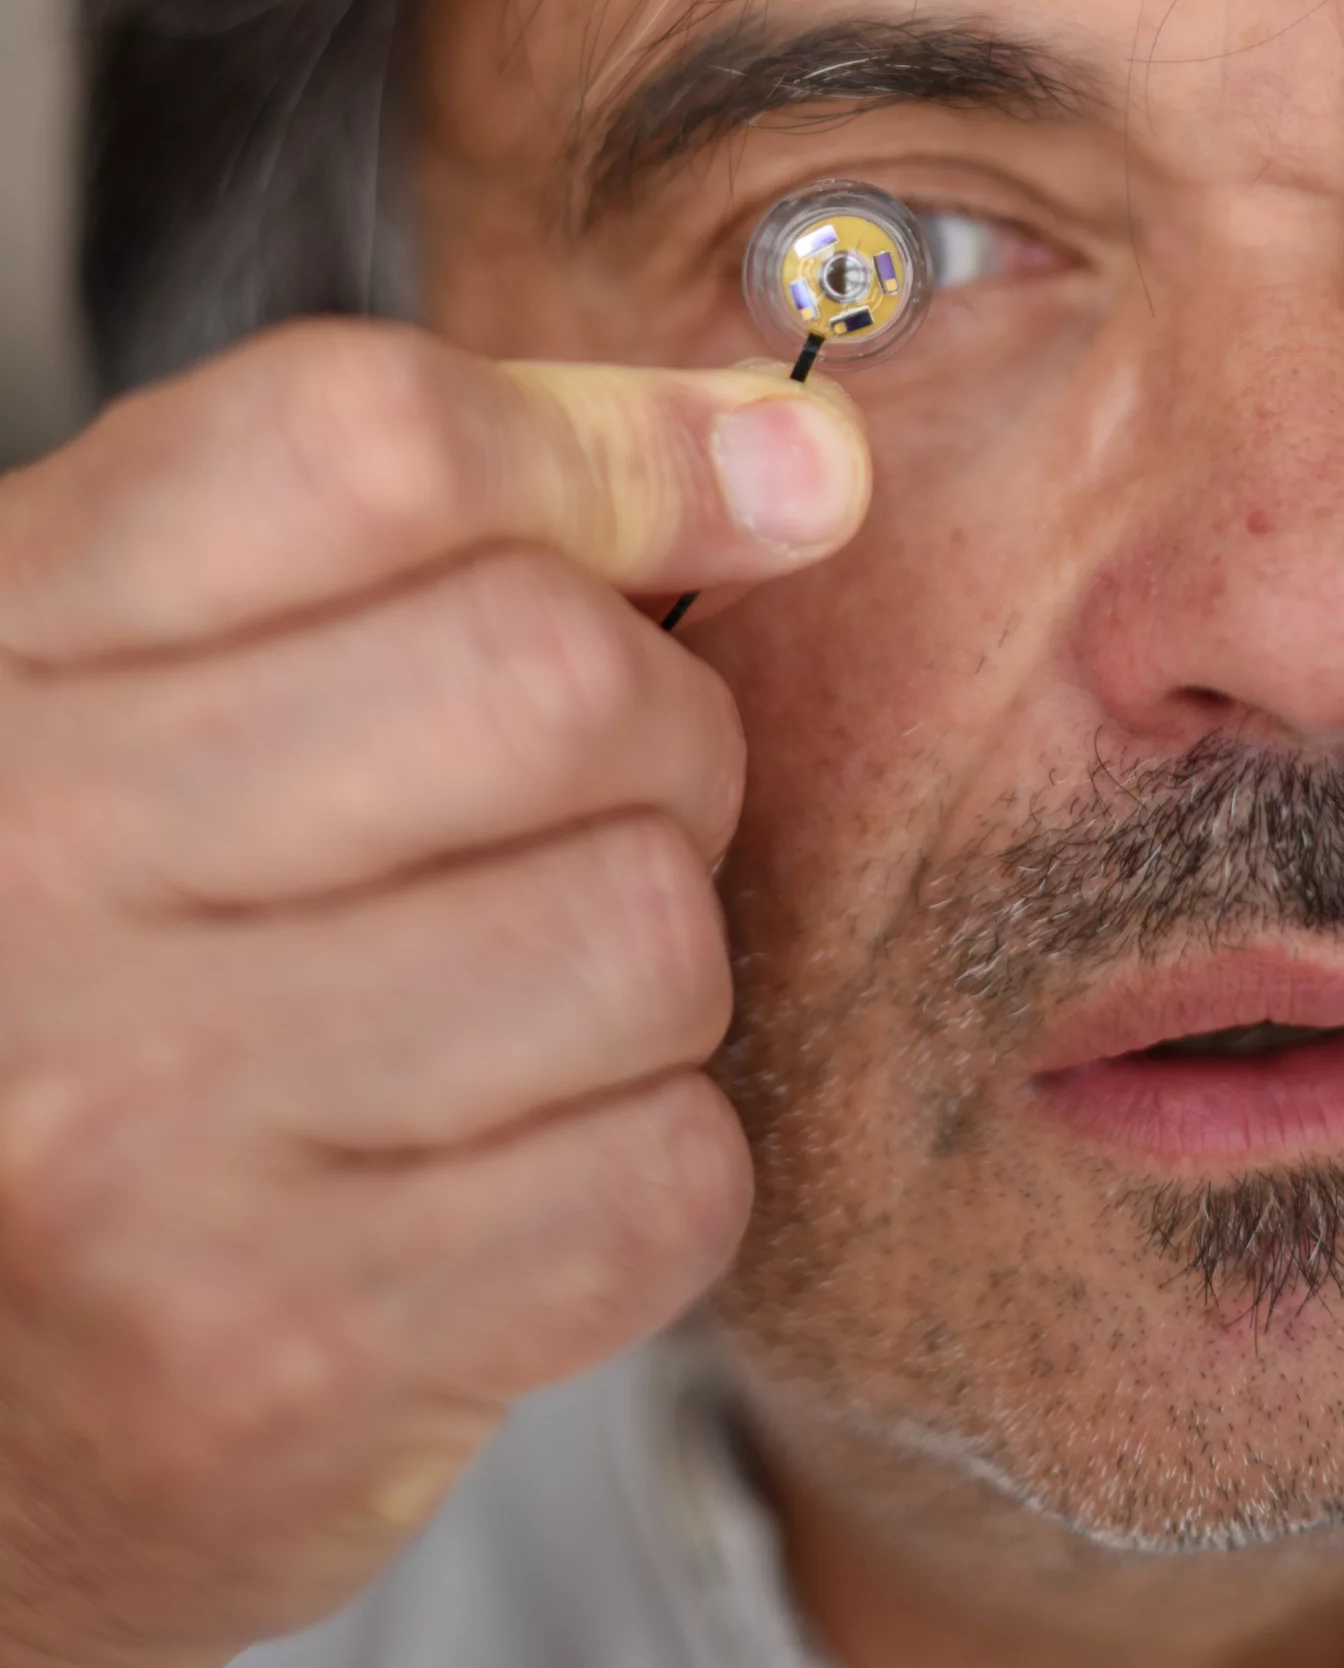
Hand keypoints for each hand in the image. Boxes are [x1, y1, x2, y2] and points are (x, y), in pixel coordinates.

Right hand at [0, 320, 869, 1667]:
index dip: (622, 448)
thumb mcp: (164, 674)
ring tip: (516, 999)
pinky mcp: (269, 1361)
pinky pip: (666, 1175)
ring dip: (648, 960)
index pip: (372, 444)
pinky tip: (502, 1170)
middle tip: (587, 797)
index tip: (754, 487)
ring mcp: (136, 1127)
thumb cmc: (102, 964)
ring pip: (643, 928)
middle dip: (662, 724)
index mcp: (0, 647)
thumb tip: (802, 461)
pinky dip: (645, 1166)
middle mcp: (31, 866)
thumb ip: (434, 523)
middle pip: (555, 673)